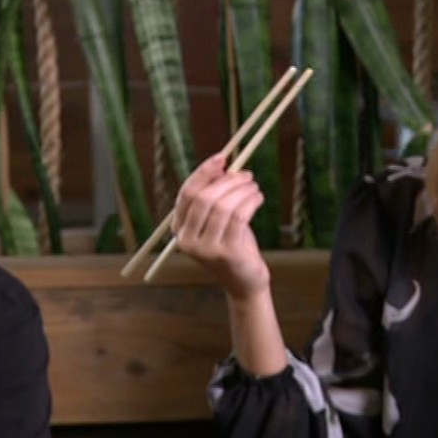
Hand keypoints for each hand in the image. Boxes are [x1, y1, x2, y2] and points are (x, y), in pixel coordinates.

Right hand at [172, 153, 268, 299]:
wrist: (243, 281)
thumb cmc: (231, 244)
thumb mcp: (218, 220)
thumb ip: (215, 196)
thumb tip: (223, 165)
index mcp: (179, 229)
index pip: (187, 193)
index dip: (204, 172)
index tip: (222, 157)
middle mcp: (187, 240)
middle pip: (204, 198)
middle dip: (228, 181)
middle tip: (246, 175)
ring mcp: (206, 249)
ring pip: (223, 207)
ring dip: (242, 190)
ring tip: (254, 187)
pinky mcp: (227, 254)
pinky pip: (239, 217)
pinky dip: (250, 201)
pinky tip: (258, 197)